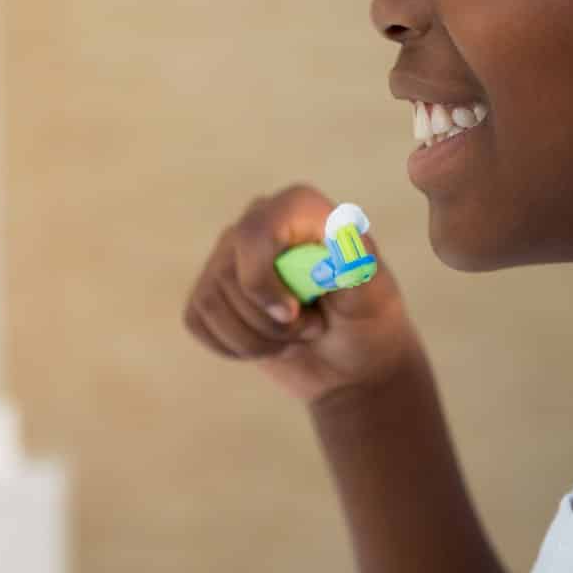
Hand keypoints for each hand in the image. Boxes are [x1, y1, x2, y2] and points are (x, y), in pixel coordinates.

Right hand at [183, 184, 419, 404]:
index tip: (291, 314)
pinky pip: (198, 320)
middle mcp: (256, 222)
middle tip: (311, 329)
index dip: (262, 278)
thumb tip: (332, 242)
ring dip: (254, 340)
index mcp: (298, 207)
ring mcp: (228, 257)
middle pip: (230, 274)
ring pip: (210, 301)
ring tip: (292, 339)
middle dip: (269, 322)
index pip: (255, 230)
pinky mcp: (210, 292)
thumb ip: (354, 264)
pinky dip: (233, 347)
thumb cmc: (369, 322)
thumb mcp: (374, 293)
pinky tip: (266, 345)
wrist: (352, 364)